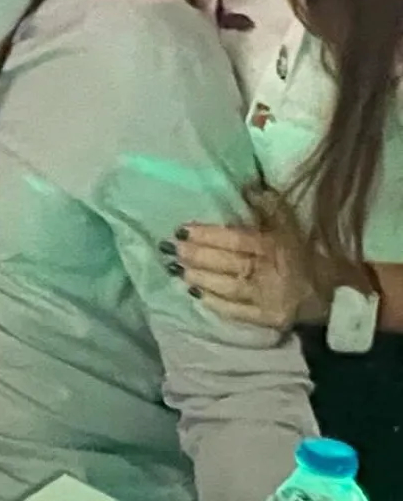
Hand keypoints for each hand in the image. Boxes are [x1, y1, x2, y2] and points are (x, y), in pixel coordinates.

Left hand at [163, 218, 321, 329]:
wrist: (336, 294)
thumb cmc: (307, 254)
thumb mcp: (292, 226)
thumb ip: (270, 206)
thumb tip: (248, 186)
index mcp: (276, 245)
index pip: (236, 239)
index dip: (207, 235)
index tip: (181, 230)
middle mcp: (271, 271)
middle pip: (228, 262)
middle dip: (196, 256)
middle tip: (170, 249)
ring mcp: (269, 297)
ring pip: (227, 286)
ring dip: (199, 277)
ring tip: (176, 268)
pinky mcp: (269, 318)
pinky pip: (236, 311)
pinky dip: (214, 303)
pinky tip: (194, 293)